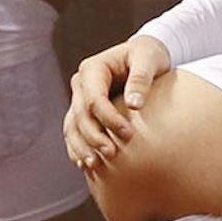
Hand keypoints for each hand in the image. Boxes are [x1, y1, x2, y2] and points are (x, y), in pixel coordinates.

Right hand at [64, 34, 172, 167]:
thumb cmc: (148, 56)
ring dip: (81, 146)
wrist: (144, 57)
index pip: (94, 99)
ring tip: (94, 164)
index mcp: (93, 69)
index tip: (129, 134)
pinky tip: (86, 164)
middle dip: (94, 136)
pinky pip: (74, 132)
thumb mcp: (148, 59)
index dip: (108, 119)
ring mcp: (79, 99)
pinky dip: (77, 148)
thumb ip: (141, 79)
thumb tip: (134, 104)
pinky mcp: (84, 112)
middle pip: (80, 115)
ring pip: (72, 126)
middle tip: (112, 154)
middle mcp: (81, 84)